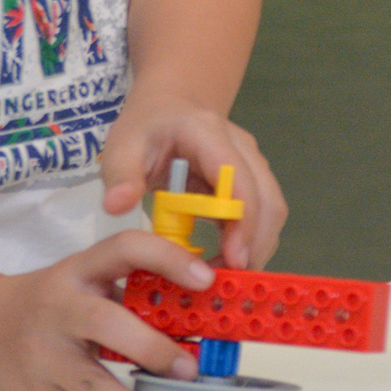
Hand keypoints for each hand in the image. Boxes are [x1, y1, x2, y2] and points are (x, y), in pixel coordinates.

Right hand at [0, 229, 216, 390]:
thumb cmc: (52, 298)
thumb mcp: (87, 275)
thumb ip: (136, 284)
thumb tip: (207, 300)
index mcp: (82, 270)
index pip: (126, 249)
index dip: (168, 259)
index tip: (206, 279)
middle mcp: (62, 310)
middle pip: (103, 323)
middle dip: (148, 347)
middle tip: (188, 368)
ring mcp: (47, 356)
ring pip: (87, 384)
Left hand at [98, 95, 283, 269]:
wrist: (170, 107)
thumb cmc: (145, 127)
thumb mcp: (121, 146)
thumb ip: (119, 175)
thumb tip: (117, 207)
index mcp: (209, 134)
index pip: (237, 178)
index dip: (242, 220)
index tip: (234, 259)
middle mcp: (242, 146)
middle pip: (267, 198)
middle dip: (255, 243)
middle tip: (229, 283)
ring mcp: (252, 162)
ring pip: (272, 208)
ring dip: (257, 246)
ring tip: (227, 279)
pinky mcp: (251, 180)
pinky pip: (262, 212)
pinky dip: (252, 241)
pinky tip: (227, 263)